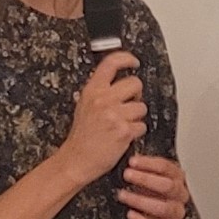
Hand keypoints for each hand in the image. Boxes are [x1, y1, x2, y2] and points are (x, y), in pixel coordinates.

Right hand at [57, 51, 146, 184]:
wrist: (76, 160)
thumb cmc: (81, 136)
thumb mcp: (84, 106)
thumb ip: (100, 92)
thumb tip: (119, 83)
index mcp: (92, 91)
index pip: (111, 63)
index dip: (126, 58)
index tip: (134, 62)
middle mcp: (103, 100)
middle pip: (135, 83)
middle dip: (136, 95)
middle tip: (128, 105)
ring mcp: (114, 115)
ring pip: (141, 106)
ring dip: (136, 117)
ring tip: (122, 124)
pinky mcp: (124, 130)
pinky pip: (142, 126)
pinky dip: (136, 132)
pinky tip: (123, 136)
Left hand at [118, 154, 191, 218]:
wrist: (149, 218)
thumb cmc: (146, 193)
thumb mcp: (145, 176)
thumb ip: (141, 166)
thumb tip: (125, 146)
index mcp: (176, 177)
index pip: (167, 167)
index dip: (149, 164)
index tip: (133, 161)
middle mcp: (179, 193)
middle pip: (168, 186)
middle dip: (146, 179)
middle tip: (127, 175)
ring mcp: (176, 212)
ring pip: (164, 207)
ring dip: (141, 200)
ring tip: (123, 195)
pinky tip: (130, 214)